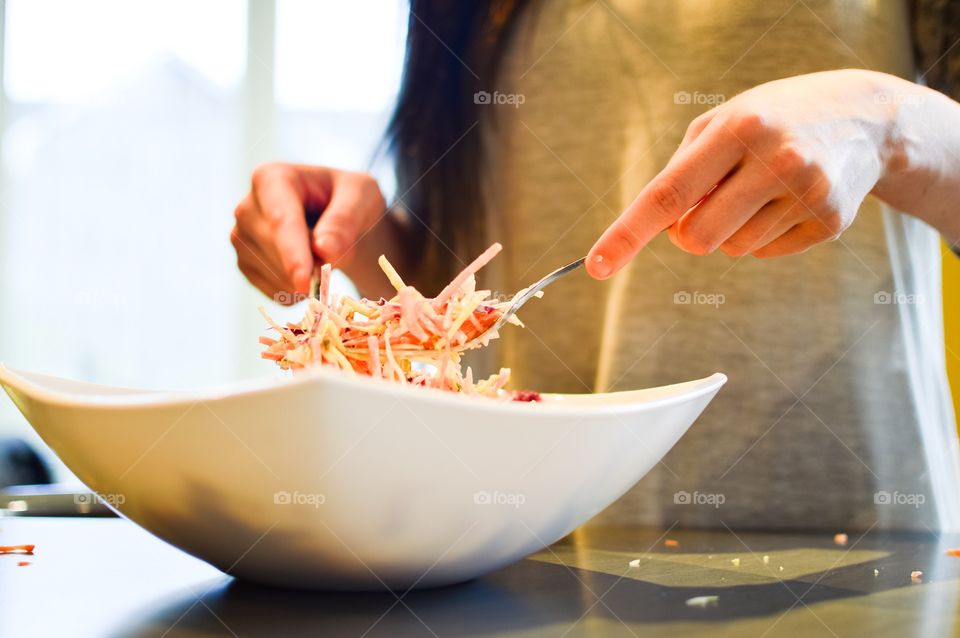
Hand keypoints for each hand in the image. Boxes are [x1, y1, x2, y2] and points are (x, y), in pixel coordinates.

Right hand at [231, 163, 385, 300]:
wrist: (337, 214)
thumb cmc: (349, 198)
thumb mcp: (362, 196)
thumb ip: (346, 219)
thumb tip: (325, 251)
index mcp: (271, 179)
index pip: (281, 222)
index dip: (293, 255)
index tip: (306, 283)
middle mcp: (247, 208)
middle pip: (276, 252)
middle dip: (312, 266)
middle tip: (340, 254)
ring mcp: (241, 238)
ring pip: (275, 276)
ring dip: (309, 279)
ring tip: (323, 253)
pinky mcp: (245, 265)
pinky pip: (274, 292)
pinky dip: (299, 291)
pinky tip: (309, 269)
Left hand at [587, 70, 904, 278]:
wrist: (866, 118)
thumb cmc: (772, 120)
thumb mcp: (723, 123)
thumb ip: (682, 173)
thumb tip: (662, 230)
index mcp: (739, 129)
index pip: (669, 193)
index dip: (628, 233)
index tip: (597, 265)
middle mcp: (776, 161)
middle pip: (697, 238)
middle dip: (688, 233)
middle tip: (709, 202)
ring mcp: (808, 194)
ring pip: (731, 249)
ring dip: (730, 229)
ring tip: (760, 189)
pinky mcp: (829, 223)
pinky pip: (763, 252)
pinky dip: (762, 234)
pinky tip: (786, 199)